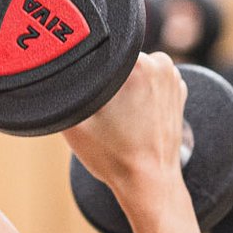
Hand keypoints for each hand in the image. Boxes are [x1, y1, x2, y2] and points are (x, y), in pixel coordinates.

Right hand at [63, 53, 187, 201]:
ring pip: (136, 69)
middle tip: (101, 109)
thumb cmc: (113, 155)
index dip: (89, 69)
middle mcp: (160, 64)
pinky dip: (142, 94)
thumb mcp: (73, 121)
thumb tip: (53, 69)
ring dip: (126, 85)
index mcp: (136, 64)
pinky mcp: (179, 93)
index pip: (102, 49)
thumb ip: (61, 91)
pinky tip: (134, 118)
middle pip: (119, 58)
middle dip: (108, 78)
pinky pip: (152, 82)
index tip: (86, 91)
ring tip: (119, 116)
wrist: (149, 183)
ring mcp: (174, 78)